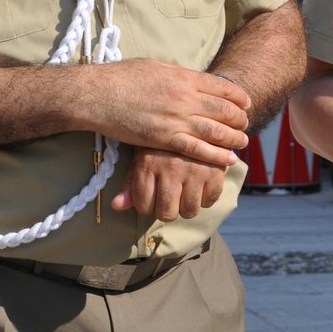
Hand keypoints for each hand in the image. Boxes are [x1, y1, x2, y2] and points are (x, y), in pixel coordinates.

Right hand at [83, 61, 250, 166]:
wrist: (98, 94)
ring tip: (242, 142)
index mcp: (184, 77)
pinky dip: (216, 156)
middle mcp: (185, 97)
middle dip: (240, 118)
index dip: (238, 97)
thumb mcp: (155, 66)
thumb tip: (191, 79)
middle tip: (245, 123)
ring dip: (233, 138)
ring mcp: (175, 119)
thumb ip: (177, 74)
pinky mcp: (164, 138)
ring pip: (216, 131)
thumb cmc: (122, 77)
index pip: (222, 87)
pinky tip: (228, 159)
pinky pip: (198, 150)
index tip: (245, 103)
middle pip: (224, 110)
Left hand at [112, 148, 226, 220]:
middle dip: (166, 210)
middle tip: (168, 199)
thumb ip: (130, 183)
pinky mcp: (215, 171)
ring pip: (190, 211)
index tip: (151, 198)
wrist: (195, 118)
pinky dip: (205, 198)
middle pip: (167, 213)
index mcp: (148, 164)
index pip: (144, 206)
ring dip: (186, 207)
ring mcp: (195, 170)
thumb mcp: (142, 156)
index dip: (147, 206)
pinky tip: (199, 185)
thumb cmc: (162, 142)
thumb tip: (117, 206)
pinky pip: (210, 201)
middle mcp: (171, 168)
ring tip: (184, 193)